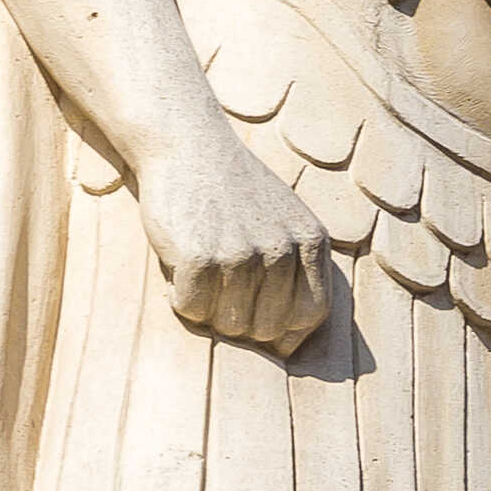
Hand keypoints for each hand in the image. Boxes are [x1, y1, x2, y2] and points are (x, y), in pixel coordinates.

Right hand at [136, 131, 331, 351]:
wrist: (188, 144)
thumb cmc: (234, 192)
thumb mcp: (285, 220)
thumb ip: (297, 271)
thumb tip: (288, 347)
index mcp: (311, 241)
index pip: (310, 316)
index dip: (283, 332)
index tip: (258, 323)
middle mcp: (282, 249)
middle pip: (267, 329)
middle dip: (240, 321)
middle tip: (219, 292)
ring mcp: (242, 253)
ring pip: (229, 325)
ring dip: (208, 310)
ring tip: (199, 275)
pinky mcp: (200, 255)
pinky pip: (191, 308)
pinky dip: (179, 297)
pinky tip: (179, 268)